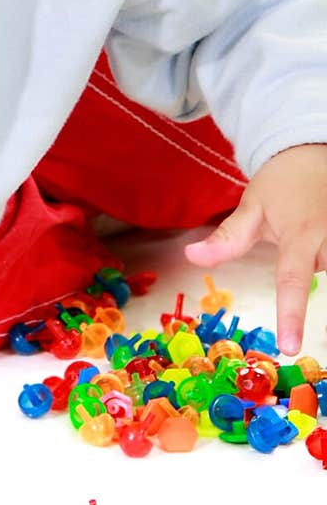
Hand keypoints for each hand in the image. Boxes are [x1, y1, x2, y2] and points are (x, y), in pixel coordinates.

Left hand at [185, 142, 326, 355]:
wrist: (313, 157)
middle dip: (301, 264)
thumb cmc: (280, 184)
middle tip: (292, 225)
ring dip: (312, 257)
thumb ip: (227, 237)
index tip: (290, 347)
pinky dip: (321, 253)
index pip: (292, 281)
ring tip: (306, 221)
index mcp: (300, 235)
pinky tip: (316, 233)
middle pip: (313, 277)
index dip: (291, 316)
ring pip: (324, 270)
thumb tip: (191, 257)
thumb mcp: (251, 205)